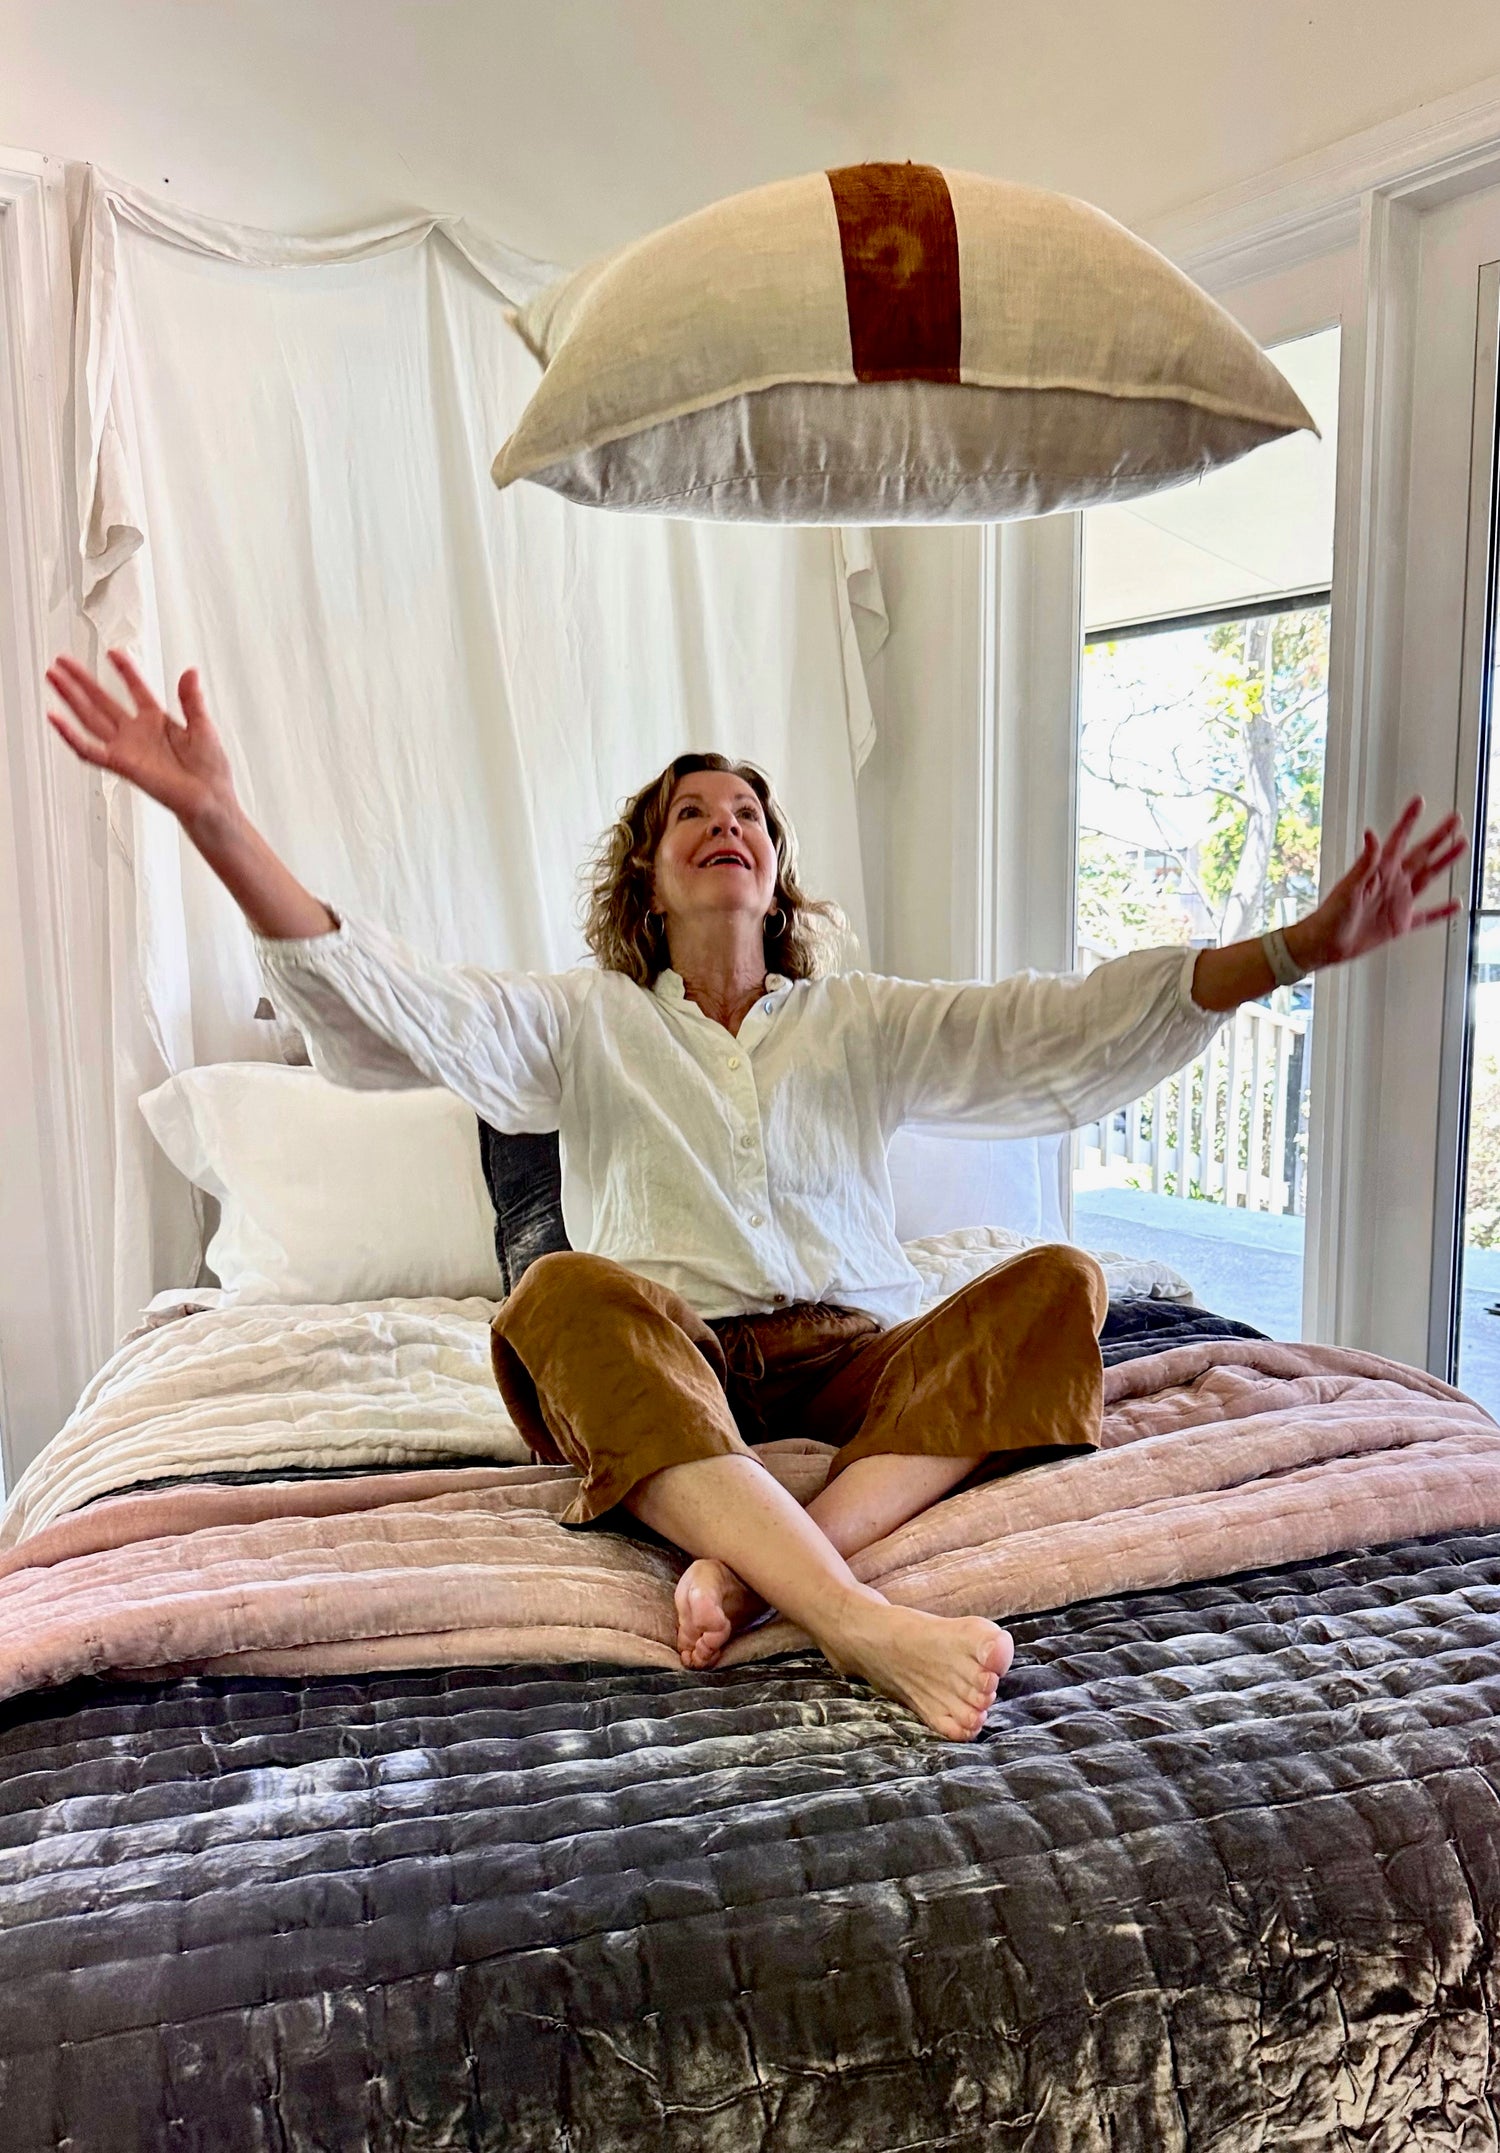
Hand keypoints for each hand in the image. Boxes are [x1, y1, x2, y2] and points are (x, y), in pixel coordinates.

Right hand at [45, 650, 239, 831]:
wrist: (209, 800)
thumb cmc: (209, 772)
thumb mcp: (203, 726)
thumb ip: (192, 699)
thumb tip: (190, 673)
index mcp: (157, 722)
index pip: (136, 689)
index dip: (125, 670)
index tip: (114, 653)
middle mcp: (137, 733)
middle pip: (102, 700)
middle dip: (82, 680)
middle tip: (64, 662)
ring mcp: (126, 748)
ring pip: (90, 718)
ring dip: (71, 698)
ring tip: (55, 678)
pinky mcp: (121, 764)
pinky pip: (89, 750)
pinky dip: (71, 736)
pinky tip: (56, 719)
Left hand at [1291, 796, 1468, 969]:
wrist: (1326, 945)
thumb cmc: (1331, 915)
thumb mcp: (1349, 886)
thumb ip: (1365, 862)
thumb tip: (1371, 834)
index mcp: (1379, 870)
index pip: (1398, 839)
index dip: (1408, 820)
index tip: (1418, 802)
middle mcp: (1392, 882)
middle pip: (1421, 854)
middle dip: (1439, 836)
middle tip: (1455, 820)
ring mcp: (1398, 902)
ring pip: (1428, 877)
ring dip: (1444, 862)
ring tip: (1460, 846)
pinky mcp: (1400, 923)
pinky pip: (1427, 916)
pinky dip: (1442, 911)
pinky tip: (1455, 904)